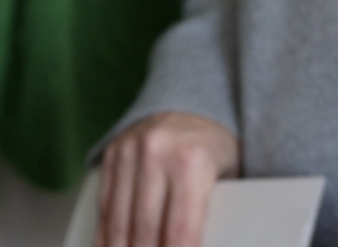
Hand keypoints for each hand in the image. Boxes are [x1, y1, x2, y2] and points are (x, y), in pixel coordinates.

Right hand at [97, 111, 239, 246]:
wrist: (194, 104)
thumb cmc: (217, 149)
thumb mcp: (232, 178)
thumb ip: (221, 214)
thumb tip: (219, 244)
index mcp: (192, 161)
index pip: (179, 231)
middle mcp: (156, 153)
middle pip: (145, 231)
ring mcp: (130, 151)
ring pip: (119, 221)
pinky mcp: (113, 153)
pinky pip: (105, 204)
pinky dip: (106, 235)